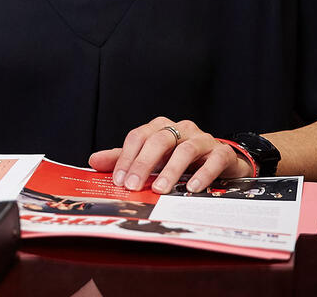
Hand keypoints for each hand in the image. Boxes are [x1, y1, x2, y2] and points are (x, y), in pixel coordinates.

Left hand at [88, 117, 253, 193]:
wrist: (222, 164)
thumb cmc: (181, 160)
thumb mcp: (152, 160)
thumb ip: (124, 159)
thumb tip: (94, 161)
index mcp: (160, 128)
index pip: (138, 137)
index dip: (127, 157)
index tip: (118, 180)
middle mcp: (181, 129)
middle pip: (159, 140)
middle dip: (144, 163)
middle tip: (134, 186)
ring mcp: (203, 139)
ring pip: (185, 149)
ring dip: (171, 170)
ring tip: (160, 190)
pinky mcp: (222, 152)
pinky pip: (214, 159)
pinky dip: (203, 173)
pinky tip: (192, 188)